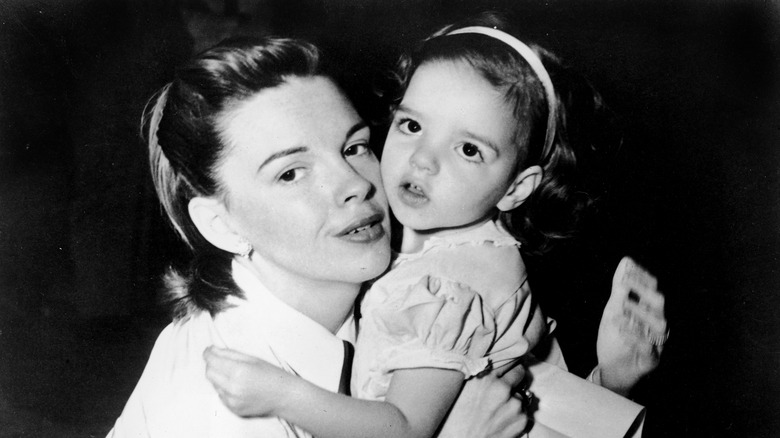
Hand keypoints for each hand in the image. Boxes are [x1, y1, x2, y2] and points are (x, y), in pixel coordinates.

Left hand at [203, 346, 290, 416]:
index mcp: (238, 371)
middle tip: (221, 360)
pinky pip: (221, 396)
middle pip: (209, 373)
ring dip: (219, 377)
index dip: (208, 354)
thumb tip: (212, 350)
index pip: (212, 361)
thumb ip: (230, 354)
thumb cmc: (272, 375)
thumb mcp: (252, 359)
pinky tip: (238, 386)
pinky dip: (225, 389)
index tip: (208, 350)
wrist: (284, 396)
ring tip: (235, 375)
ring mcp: (232, 401)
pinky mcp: (233, 409)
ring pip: (214, 385)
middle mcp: (232, 388)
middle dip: (212, 365)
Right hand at [438, 373, 528, 437]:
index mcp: (485, 377)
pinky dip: (516, 415)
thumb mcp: (460, 389)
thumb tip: (488, 365)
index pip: (507, 359)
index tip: (506, 366)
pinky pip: (523, 412)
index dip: (505, 364)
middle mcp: (502, 388)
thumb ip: (477, 375)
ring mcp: (514, 405)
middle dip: (514, 377)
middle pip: (519, 373)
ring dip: (512, 399)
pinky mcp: (521, 421)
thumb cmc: (453, 420)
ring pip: (520, 395)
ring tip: (497, 410)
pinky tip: (501, 420)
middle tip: (505, 385)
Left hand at [596, 257, 667, 395]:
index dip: (641, 275)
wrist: (611, 371)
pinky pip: (648, 347)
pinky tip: (619, 326)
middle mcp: (656, 324)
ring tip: (622, 304)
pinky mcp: (651, 360)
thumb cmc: (616, 339)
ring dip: (639, 311)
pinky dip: (633, 335)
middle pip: (659, 302)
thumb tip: (625, 261)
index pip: (652, 287)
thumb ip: (620, 288)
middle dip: (642, 289)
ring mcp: (656, 342)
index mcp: (648, 311)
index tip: (627, 265)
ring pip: (659, 324)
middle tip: (623, 281)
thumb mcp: (614, 310)